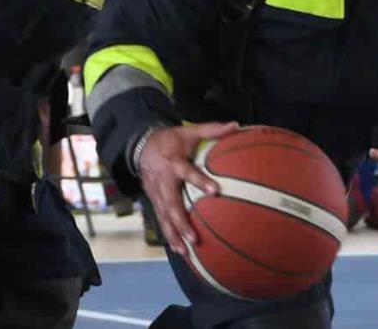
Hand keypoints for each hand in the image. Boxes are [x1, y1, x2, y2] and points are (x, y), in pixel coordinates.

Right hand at [137, 122, 238, 255]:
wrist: (141, 145)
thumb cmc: (171, 140)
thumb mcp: (189, 131)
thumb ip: (212, 130)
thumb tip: (236, 125)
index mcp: (173, 162)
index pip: (187, 172)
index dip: (200, 181)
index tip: (215, 191)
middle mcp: (163, 181)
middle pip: (171, 204)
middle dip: (181, 222)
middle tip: (195, 238)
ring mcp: (156, 193)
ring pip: (164, 217)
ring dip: (174, 235)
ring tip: (185, 251)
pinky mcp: (154, 201)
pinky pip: (161, 220)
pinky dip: (169, 236)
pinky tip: (178, 250)